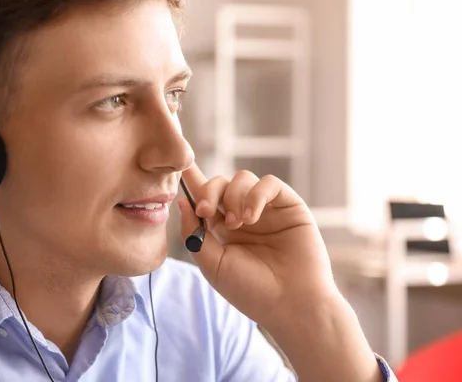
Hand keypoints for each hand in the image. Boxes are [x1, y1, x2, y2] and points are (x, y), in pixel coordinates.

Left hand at [177, 164, 338, 329]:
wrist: (290, 304)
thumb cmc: (251, 290)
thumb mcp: (212, 264)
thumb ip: (194, 232)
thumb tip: (182, 201)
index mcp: (220, 229)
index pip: (203, 196)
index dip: (191, 179)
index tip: (179, 165)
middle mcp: (241, 214)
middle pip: (219, 183)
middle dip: (208, 191)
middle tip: (206, 212)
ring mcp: (265, 209)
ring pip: (242, 178)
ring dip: (233, 197)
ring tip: (237, 224)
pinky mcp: (288, 205)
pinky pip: (269, 183)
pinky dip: (256, 195)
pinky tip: (252, 218)